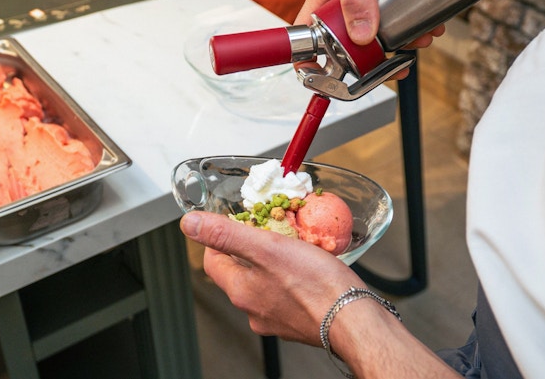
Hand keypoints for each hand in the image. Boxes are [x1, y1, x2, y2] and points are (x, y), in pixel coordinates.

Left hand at [180, 211, 366, 345]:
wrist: (354, 319)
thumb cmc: (315, 284)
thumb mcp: (266, 247)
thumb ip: (226, 234)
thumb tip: (190, 224)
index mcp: (240, 291)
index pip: (212, 260)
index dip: (217, 238)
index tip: (231, 223)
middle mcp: (253, 310)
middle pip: (239, 271)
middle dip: (249, 248)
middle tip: (267, 229)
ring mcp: (276, 319)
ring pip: (265, 282)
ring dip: (273, 262)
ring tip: (291, 245)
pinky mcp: (299, 321)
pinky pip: (287, 293)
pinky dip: (293, 277)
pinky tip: (310, 267)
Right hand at [294, 0, 444, 79]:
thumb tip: (360, 36)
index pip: (307, 33)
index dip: (309, 60)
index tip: (320, 78)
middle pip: (349, 41)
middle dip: (374, 56)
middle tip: (394, 63)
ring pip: (378, 32)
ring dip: (401, 42)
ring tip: (420, 38)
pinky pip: (397, 18)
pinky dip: (414, 26)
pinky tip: (428, 24)